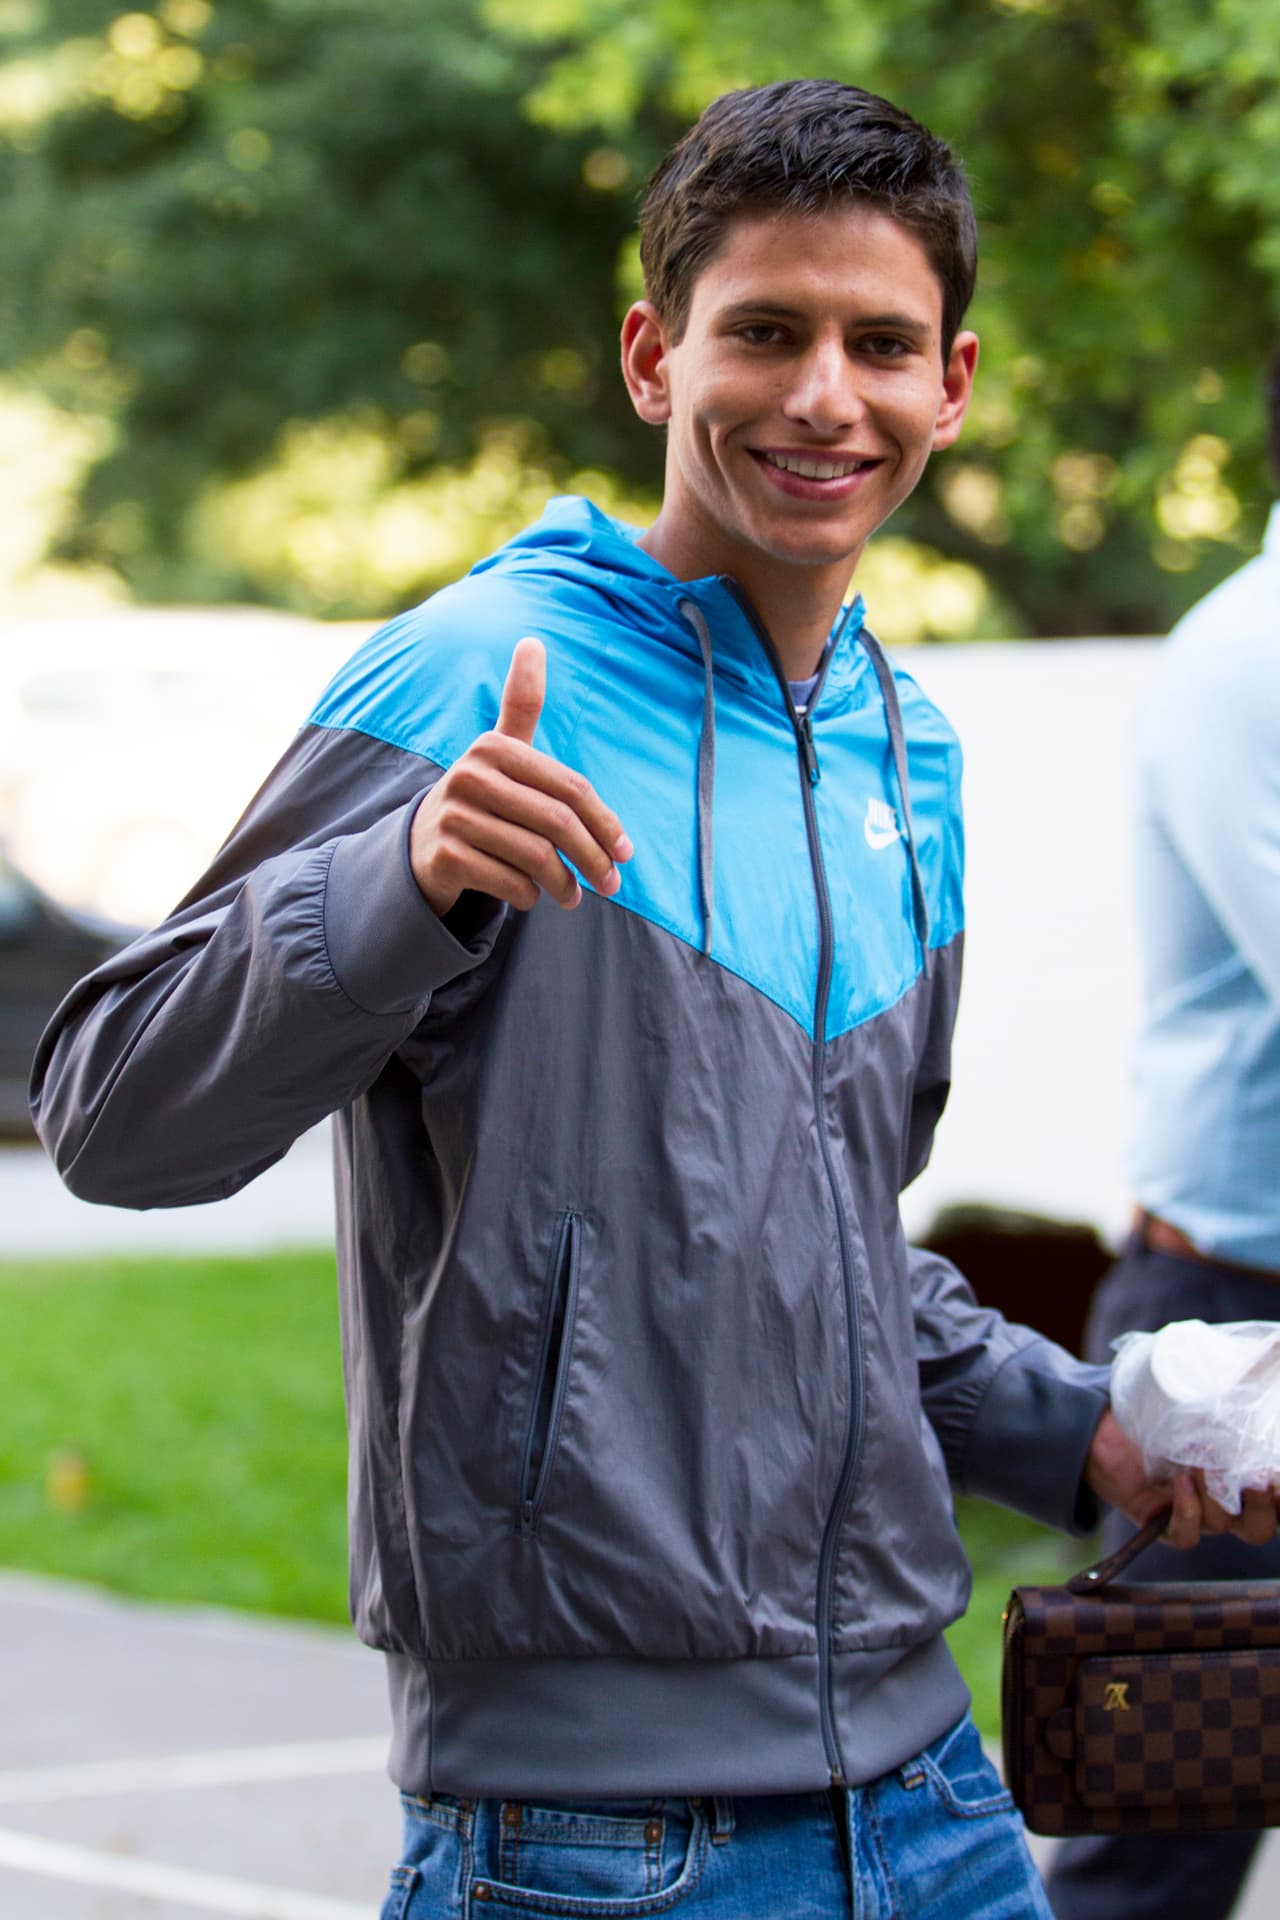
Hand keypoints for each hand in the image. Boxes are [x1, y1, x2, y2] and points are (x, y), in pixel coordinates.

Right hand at [410, 636, 632, 916]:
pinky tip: (533, 896)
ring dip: (565, 885)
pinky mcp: (444, 856)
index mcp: (494, 746)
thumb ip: (521, 703)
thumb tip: (532, 639)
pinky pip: (510, 883)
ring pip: (537, 858)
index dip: (606, 822)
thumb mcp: (501, 751)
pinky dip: (530, 896)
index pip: (571, 788)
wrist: (421, 848)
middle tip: (612, 884)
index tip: (627, 852)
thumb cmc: (482, 798)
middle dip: (593, 859)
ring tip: (574, 896)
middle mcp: (469, 775)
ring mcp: (453, 816)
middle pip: (558, 823)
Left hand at [1085, 1409, 1279, 1548]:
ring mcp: (1196, 1518)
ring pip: (1221, 1524)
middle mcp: (1226, 1507)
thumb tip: (1261, 1367)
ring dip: (1213, 1492)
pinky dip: (1187, 1510)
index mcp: (1245, 1484)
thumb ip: (1232, 1407)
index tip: (1277, 1476)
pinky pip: (1186, 1535)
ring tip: (1199, 1459)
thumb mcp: (1202, 1405)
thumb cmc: (1165, 1412)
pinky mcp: (1163, 1525)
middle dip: (1262, 1507)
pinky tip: (1180, 1481)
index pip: (1277, 1505)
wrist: (1110, 1426)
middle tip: (1256, 1478)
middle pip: (1259, 1528)